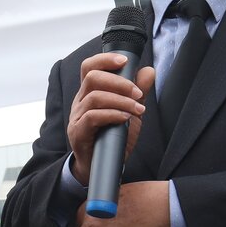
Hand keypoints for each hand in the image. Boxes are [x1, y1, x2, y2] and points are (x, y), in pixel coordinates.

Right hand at [66, 54, 155, 183]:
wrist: (99, 167)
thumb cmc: (112, 138)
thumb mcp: (130, 112)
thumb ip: (137, 92)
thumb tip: (149, 70)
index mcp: (90, 93)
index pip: (89, 67)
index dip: (105, 59)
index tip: (124, 60)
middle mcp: (80, 101)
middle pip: (92, 77)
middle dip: (119, 82)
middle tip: (138, 93)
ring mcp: (77, 117)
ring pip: (95, 97)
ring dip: (121, 100)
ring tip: (138, 109)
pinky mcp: (78, 132)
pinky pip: (93, 117)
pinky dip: (113, 114)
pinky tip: (125, 118)